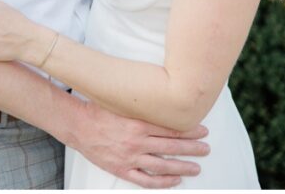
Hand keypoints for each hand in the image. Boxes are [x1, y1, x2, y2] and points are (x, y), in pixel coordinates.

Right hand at [74, 100, 210, 188]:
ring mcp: (129, 158)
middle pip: (171, 148)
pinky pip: (145, 180)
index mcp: (139, 124)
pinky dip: (162, 182)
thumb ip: (146, 107)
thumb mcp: (126, 104)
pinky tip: (174, 181)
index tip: (203, 131)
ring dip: (182, 167)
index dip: (190, 132)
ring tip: (196, 168)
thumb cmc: (101, 111)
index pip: (172, 130)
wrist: (79, 125)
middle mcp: (137, 142)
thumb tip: (167, 102)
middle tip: (206, 149)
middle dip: (192, 149)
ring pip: (162, 166)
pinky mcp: (121, 169)